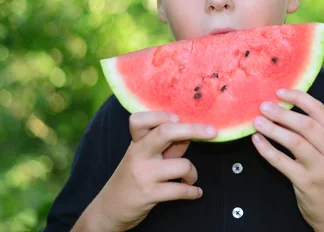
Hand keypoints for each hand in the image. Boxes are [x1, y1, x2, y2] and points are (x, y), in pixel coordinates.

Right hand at [73, 112, 216, 231]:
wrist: (110, 209)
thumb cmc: (133, 178)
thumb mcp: (144, 157)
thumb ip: (166, 146)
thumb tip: (192, 135)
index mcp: (136, 143)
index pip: (140, 120)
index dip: (161, 115)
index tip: (178, 118)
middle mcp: (138, 154)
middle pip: (165, 132)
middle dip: (193, 130)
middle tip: (213, 132)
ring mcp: (144, 174)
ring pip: (182, 165)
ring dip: (193, 173)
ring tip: (190, 178)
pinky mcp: (150, 194)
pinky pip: (181, 190)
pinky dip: (193, 191)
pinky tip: (195, 192)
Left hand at [251, 89, 323, 231]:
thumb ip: (315, 133)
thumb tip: (284, 107)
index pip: (320, 111)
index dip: (299, 98)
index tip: (279, 91)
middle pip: (307, 125)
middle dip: (283, 113)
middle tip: (263, 106)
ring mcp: (322, 168)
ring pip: (295, 142)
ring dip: (273, 129)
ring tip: (257, 121)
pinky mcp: (307, 183)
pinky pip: (283, 162)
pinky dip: (267, 150)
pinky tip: (256, 141)